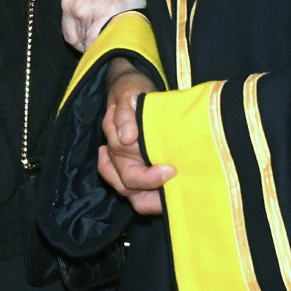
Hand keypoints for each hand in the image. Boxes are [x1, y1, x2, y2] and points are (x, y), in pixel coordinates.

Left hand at [62, 0, 144, 50]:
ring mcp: (88, 11)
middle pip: (77, 40)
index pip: (68, 34)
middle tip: (103, 47)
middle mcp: (75, 7)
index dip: (80, 43)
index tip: (91, 45)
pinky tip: (114, 43)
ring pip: (88, 42)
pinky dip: (104, 45)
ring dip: (99, 45)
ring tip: (112, 42)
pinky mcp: (105, 13)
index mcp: (68, 0)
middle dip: (89, 46)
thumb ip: (81, 2)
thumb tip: (81, 20)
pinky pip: (97, 39)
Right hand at [98, 62, 174, 215]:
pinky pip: (143, 196)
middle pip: (127, 186)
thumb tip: (126, 137)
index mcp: (114, 141)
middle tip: (177, 179)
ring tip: (173, 194)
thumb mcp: (130, 92)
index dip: (147, 176)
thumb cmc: (133, 90)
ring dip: (152, 199)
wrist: (136, 90)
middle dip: (151, 187)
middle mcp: (117, 158)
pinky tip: (171, 193)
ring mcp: (127, 166)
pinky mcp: (141, 170)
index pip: (126, 169)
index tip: (171, 169)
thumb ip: (126, 113)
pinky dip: (156, 199)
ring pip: (133, 196)